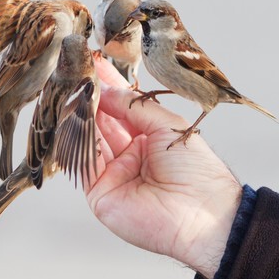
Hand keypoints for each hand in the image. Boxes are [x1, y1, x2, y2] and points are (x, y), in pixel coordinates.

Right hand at [86, 57, 242, 278]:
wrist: (203, 215)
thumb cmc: (197, 171)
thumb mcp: (168, 126)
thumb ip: (135, 106)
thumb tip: (106, 88)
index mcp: (149, 139)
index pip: (122, 108)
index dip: (109, 86)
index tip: (93, 63)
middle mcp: (128, 155)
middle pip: (102, 120)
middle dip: (90, 96)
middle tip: (77, 71)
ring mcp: (112, 174)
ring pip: (89, 138)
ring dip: (81, 113)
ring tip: (75, 87)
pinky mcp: (99, 191)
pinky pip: (84, 160)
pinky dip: (79, 138)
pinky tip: (77, 116)